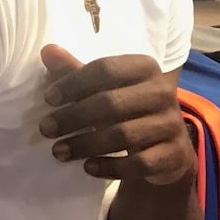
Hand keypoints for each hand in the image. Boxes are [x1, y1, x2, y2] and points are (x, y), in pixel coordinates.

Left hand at [38, 47, 193, 184]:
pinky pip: (139, 163)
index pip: (106, 69)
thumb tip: (47, 51)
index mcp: (145, 67)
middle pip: (111, 103)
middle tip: (46, 129)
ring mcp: (171, 125)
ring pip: (123, 135)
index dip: (74, 83)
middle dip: (74, 117)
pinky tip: (87, 167)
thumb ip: (76, 71)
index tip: (48, 99)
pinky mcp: (174, 155)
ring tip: (58, 151)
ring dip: (85, 144)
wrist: (167, 149)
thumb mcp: (104, 88)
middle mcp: (163, 92)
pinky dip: (110, 167)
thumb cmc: (128, 110)